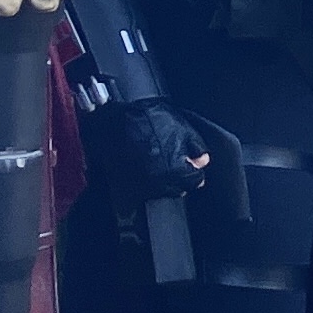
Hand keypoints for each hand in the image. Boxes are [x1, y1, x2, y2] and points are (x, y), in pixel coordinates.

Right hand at [95, 96, 211, 202]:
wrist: (110, 121)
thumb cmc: (143, 119)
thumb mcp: (180, 126)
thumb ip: (196, 146)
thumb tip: (203, 160)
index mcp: (176, 170)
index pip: (196, 180)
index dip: (196, 169)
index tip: (192, 163)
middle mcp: (159, 184)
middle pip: (179, 188)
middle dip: (181, 177)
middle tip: (174, 161)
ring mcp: (141, 188)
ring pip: (161, 192)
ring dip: (164, 181)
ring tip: (157, 161)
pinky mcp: (125, 188)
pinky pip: (141, 193)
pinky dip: (145, 185)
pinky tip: (143, 169)